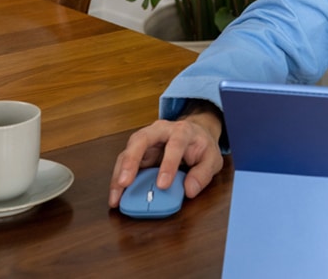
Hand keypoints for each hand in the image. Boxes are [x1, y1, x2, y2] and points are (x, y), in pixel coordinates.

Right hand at [108, 111, 223, 207]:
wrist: (194, 133)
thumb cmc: (202, 146)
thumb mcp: (212, 159)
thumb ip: (203, 174)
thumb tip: (189, 190)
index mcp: (182, 131)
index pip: (174, 144)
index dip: (168, 164)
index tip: (162, 185)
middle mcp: (160, 131)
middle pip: (141, 139)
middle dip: (131, 161)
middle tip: (125, 183)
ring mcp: (145, 140)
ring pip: (127, 151)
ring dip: (119, 174)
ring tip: (116, 196)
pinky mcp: (137, 151)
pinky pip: (124, 163)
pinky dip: (118, 179)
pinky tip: (116, 195)